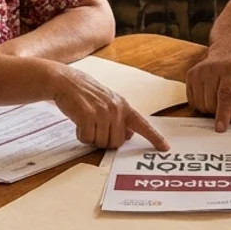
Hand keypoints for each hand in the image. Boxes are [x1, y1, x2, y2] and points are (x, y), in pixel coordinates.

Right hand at [49, 64, 169, 150]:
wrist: (65, 81)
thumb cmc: (86, 94)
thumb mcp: (108, 102)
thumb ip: (120, 118)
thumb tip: (129, 135)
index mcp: (123, 106)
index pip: (142, 124)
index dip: (154, 137)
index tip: (165, 148)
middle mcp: (115, 109)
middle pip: (117, 142)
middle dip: (105, 141)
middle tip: (95, 127)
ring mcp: (101, 113)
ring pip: (101, 143)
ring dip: (91, 138)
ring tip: (86, 122)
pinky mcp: (87, 116)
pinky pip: (86, 139)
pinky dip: (81, 135)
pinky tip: (78, 122)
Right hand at [186, 45, 230, 131]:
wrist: (228, 48)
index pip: (225, 95)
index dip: (222, 113)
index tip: (220, 128)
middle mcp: (213, 68)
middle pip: (211, 103)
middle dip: (218, 111)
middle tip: (226, 105)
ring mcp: (199, 70)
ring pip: (200, 104)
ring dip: (210, 109)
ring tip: (218, 98)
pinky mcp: (190, 74)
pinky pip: (192, 101)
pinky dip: (201, 104)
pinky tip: (209, 94)